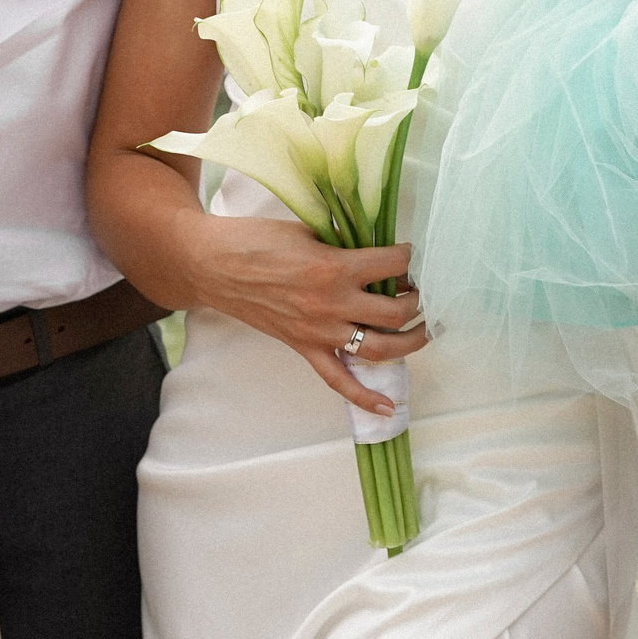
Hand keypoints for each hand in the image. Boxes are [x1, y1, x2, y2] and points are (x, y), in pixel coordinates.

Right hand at [182, 212, 426, 411]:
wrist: (215, 266)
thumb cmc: (258, 240)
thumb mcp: (307, 230)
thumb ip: (342, 242)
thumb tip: (372, 246)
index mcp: (334, 268)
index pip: (391, 264)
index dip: (407, 256)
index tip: (408, 254)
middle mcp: (332, 304)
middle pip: (394, 312)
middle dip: (415, 301)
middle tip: (418, 291)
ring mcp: (319, 331)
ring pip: (379, 349)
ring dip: (409, 343)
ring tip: (422, 331)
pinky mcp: (304, 348)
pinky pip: (338, 380)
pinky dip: (364, 398)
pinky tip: (388, 408)